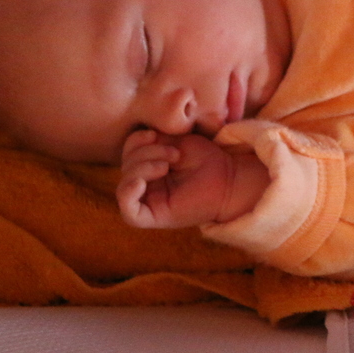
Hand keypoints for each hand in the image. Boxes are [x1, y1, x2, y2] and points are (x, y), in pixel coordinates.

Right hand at [117, 130, 260, 228]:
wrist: (229, 178)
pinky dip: (128, 195)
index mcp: (148, 168)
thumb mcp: (176, 143)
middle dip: (146, 153)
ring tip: (169, 164)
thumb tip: (138, 140)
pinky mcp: (154, 218)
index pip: (127, 154)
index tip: (155, 134)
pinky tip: (139, 183)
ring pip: (125, 186)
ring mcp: (148, 202)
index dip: (135, 141)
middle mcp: (145, 186)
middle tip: (174, 154)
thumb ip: (154, 142)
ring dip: (143, 168)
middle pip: (126, 168)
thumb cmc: (206, 160)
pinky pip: (130, 214)